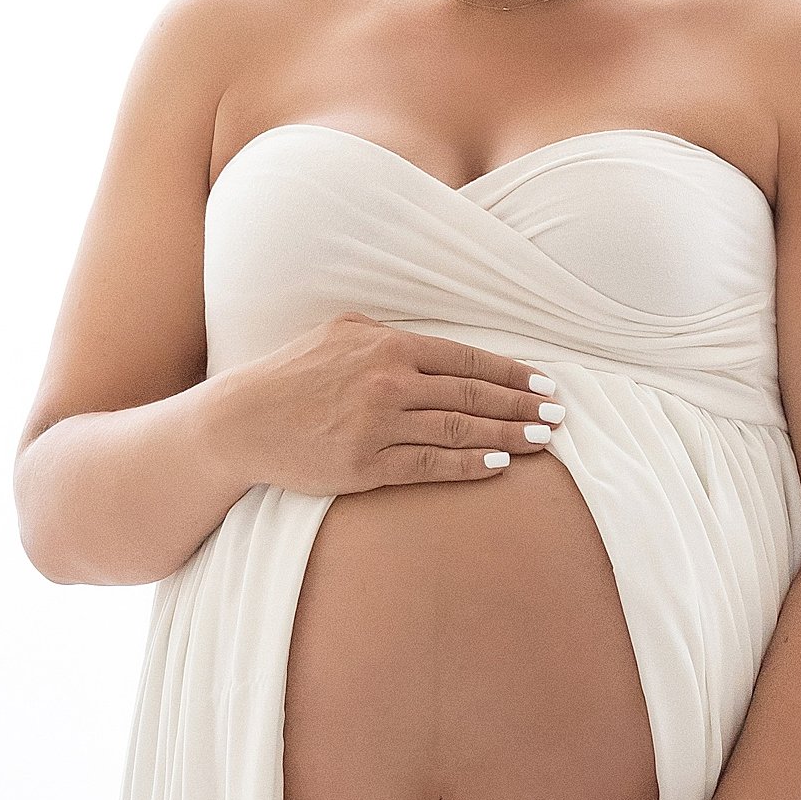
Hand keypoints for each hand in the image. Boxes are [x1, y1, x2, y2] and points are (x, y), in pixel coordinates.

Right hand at [232, 313, 564, 496]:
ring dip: (508, 436)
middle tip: (559, 414)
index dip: (512, 372)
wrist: (241, 421)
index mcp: (386, 345)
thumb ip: (386, 336)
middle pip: (473, 394)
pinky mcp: (366, 465)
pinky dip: (470, 464)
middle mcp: (388, 381)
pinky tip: (499, 465)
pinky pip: (431, 465)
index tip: (544, 383)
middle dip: (522, 405)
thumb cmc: (290, 376)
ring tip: (542, 441)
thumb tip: (432, 345)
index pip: (466, 358)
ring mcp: (378, 425)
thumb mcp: (338, 334)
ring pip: (459, 429)